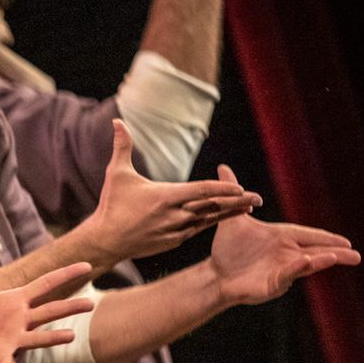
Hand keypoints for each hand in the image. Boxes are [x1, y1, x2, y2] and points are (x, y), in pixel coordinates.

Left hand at [0, 227, 94, 362]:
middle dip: (69, 307)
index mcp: (16, 301)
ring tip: (72, 336)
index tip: (88, 264)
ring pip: (39, 338)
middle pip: (50, 311)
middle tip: (91, 303)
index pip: (45, 284)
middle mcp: (21, 320)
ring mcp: (14, 340)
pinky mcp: (1, 358)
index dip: (65, 274)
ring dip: (54, 338)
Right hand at [84, 119, 259, 261]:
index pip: (200, 191)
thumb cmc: (112, 205)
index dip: (221, 188)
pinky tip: (224, 217)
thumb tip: (116, 121)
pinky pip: (198, 230)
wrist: (105, 240)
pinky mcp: (174, 241)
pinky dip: (212, 222)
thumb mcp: (116, 174)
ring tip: (249, 208)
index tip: (239, 187)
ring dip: (229, 213)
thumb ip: (122, 147)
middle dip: (237, 202)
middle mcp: (173, 215)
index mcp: (164, 197)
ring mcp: (175, 230)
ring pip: (208, 220)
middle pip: (211, 207)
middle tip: (258, 198)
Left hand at [207, 164, 359, 304]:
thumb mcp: (232, 220)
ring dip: (319, 261)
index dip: (327, 238)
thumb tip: (223, 168)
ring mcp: (280, 270)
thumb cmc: (228, 248)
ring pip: (304, 265)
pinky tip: (306, 263)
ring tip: (334, 257)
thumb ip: (234, 196)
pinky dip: (295, 270)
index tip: (347, 241)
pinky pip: (285, 276)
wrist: (215, 273)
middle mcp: (285, 254)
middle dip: (335, 253)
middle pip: (315, 252)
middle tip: (356, 255)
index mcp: (281, 237)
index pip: (308, 235)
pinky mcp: (271, 284)